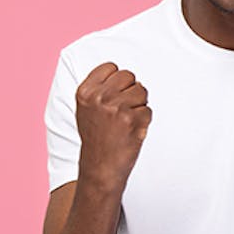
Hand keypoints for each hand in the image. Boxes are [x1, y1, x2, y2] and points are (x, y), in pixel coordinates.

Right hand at [75, 62, 151, 190]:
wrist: (100, 166)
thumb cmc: (96, 137)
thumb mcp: (87, 108)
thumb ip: (100, 88)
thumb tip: (125, 74)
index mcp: (85, 92)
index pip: (110, 67)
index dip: (117, 81)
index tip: (113, 95)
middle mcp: (99, 97)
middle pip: (129, 76)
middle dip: (130, 91)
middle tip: (121, 111)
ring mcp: (116, 108)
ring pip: (142, 91)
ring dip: (139, 106)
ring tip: (125, 121)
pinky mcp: (132, 119)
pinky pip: (148, 110)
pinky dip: (144, 121)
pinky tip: (131, 131)